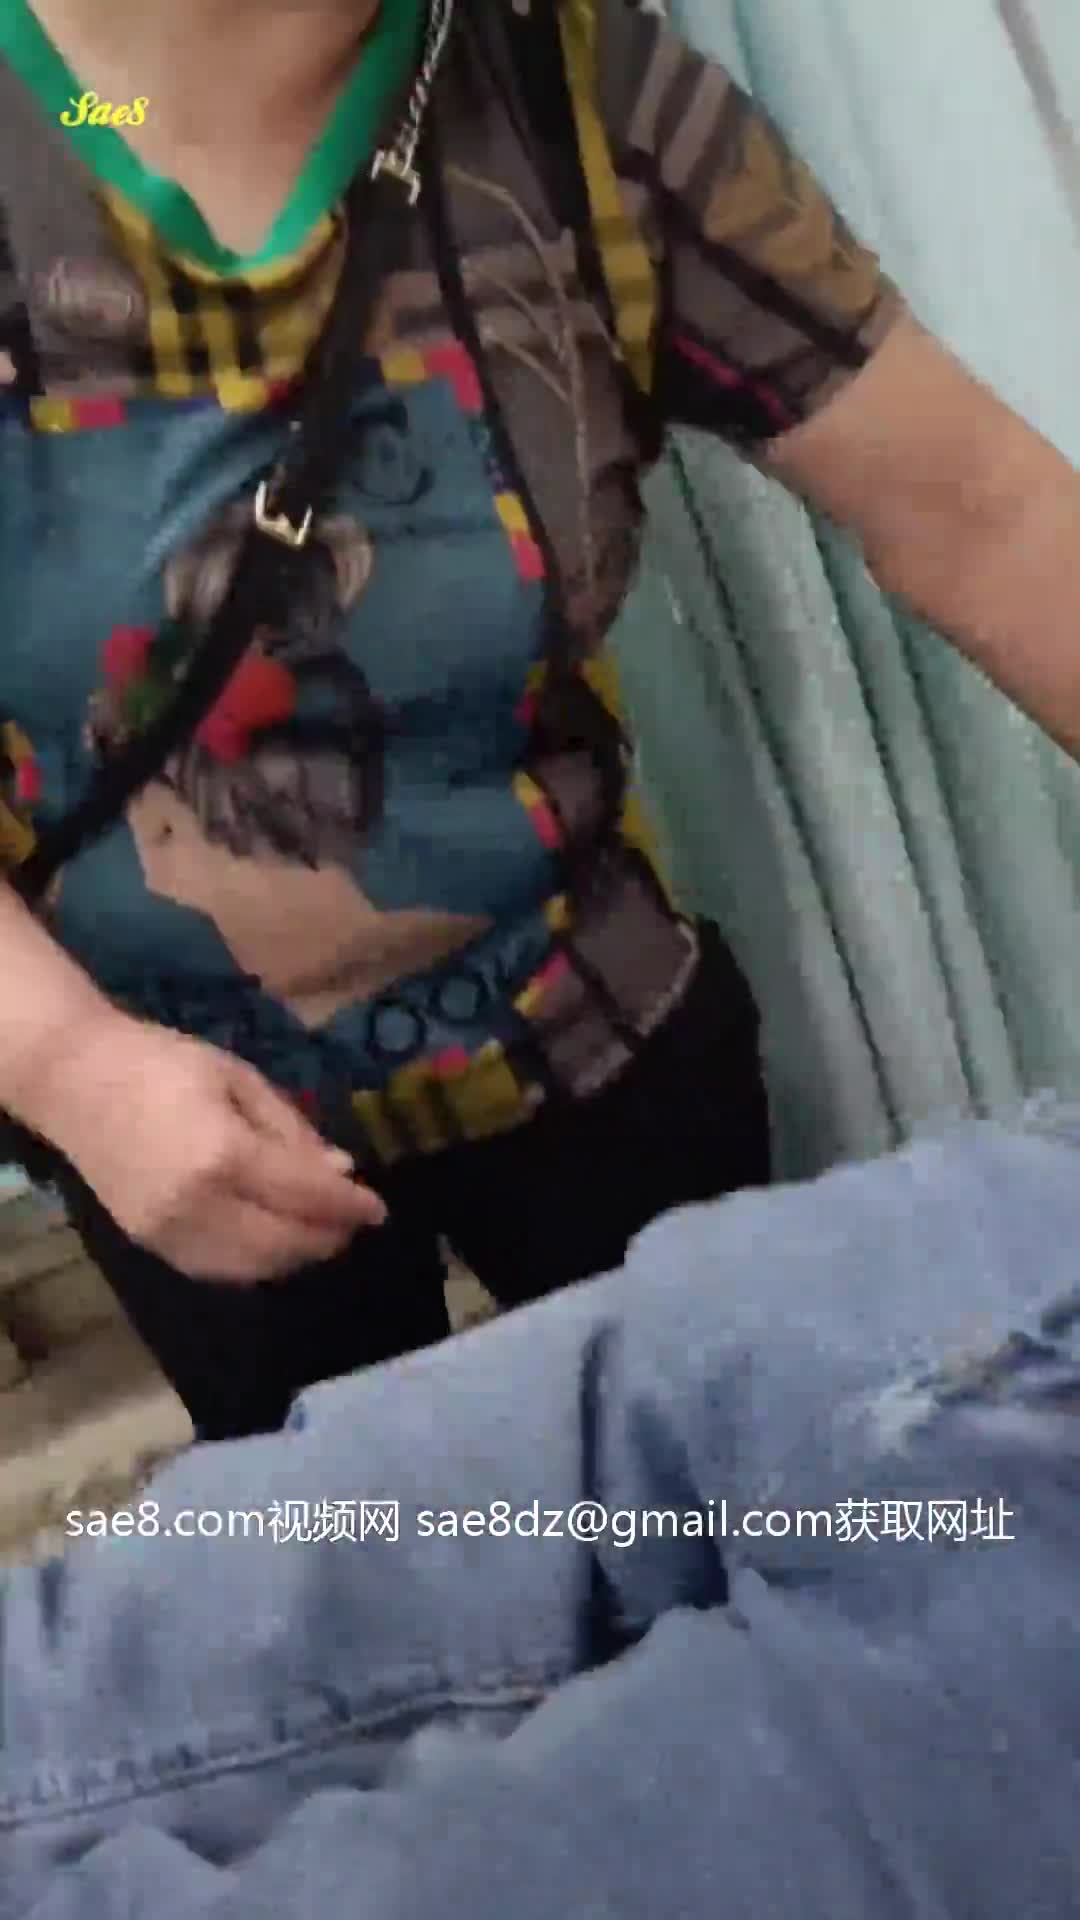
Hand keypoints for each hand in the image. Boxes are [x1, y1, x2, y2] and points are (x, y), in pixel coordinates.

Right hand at [29, 1011, 385, 1281]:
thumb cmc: (163, 1064)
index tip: (379, 1208)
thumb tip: (341, 1169)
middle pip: (284, 1242)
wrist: (77, 1082)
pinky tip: (277, 1242)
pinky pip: (218, 1271)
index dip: (349, 1205)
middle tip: (355, 1222)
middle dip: (330, 1237)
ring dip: (298, 1256)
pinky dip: (258, 1265)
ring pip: (254, 1268)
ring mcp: (170, 1233)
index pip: (305, 1195)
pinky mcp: (150, 1245)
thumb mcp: (238, 1078)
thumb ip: (291, 1129)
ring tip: (323, 1233)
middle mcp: (198, 1205)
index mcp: (224, 1154)